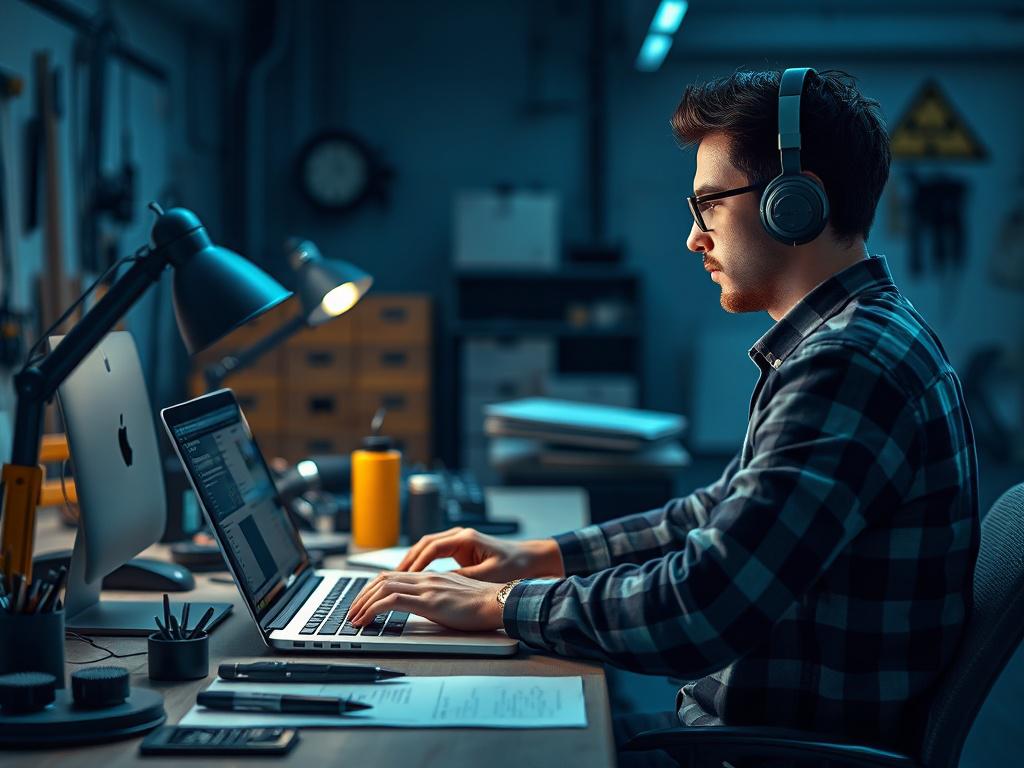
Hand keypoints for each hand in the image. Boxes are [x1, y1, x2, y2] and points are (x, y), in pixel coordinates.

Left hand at [347, 571, 503, 631]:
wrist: (500, 602)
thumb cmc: (484, 604)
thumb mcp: (455, 598)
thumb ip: (438, 598)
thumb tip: (425, 607)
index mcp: (432, 577)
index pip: (394, 576)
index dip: (374, 587)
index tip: (363, 602)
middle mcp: (427, 578)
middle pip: (384, 578)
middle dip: (362, 595)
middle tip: (352, 611)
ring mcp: (427, 588)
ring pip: (383, 587)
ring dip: (363, 603)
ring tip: (354, 618)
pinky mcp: (429, 602)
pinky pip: (392, 601)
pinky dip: (372, 609)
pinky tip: (365, 620)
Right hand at [396, 527, 564, 581]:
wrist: (532, 559)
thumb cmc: (515, 566)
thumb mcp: (488, 575)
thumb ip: (462, 578)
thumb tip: (437, 585)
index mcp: (466, 538)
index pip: (432, 548)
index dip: (416, 564)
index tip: (404, 579)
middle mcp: (459, 535)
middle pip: (424, 545)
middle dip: (406, 562)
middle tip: (389, 579)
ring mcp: (459, 540)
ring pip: (426, 548)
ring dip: (411, 562)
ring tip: (394, 578)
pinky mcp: (460, 549)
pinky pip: (433, 553)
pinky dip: (421, 563)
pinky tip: (412, 576)